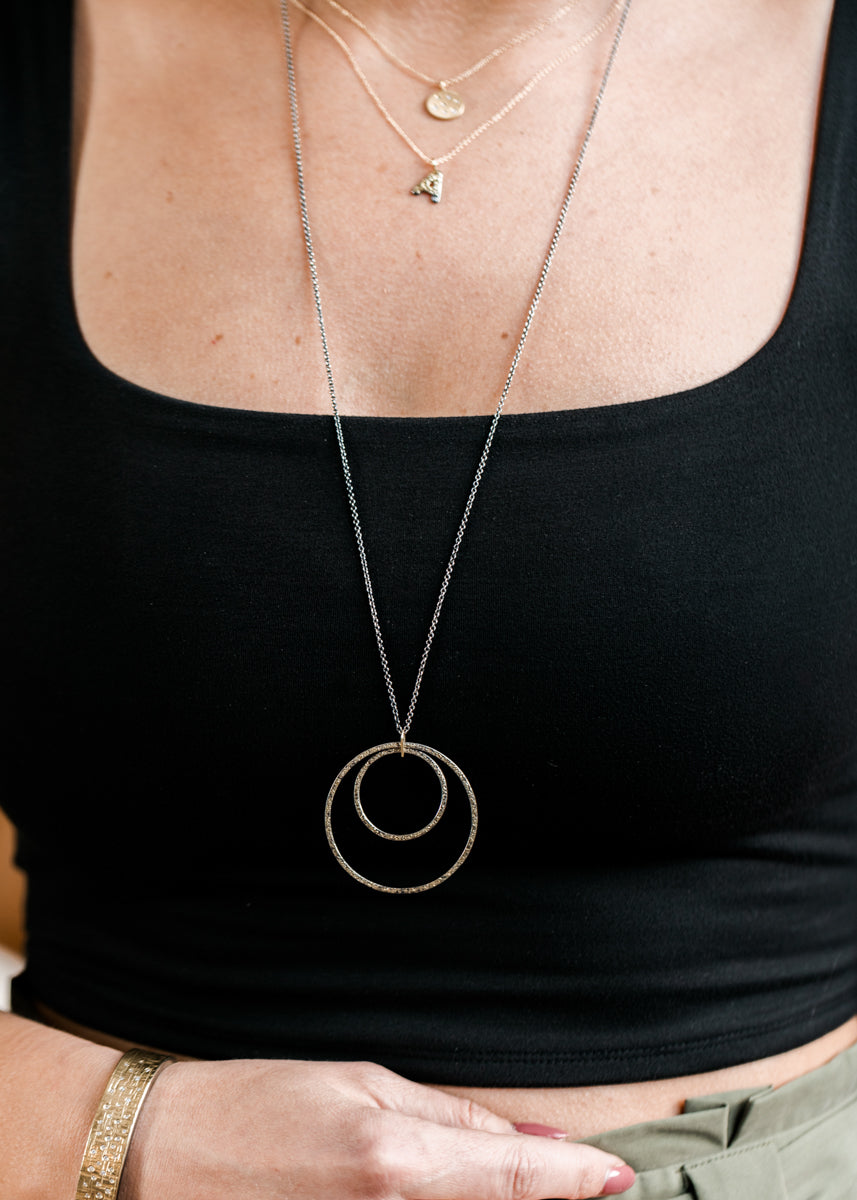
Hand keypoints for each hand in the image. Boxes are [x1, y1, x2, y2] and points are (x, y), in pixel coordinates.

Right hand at [120, 1058, 634, 1199]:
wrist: (164, 1154)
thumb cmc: (258, 1104)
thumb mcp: (360, 1083)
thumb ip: (453, 1121)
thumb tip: (530, 1148)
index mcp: (393, 1162)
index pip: (513, 1181)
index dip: (578, 1181)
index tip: (617, 1176)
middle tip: (574, 1181)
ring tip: (509, 1182)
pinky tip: (449, 1191)